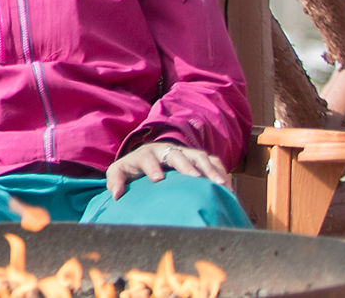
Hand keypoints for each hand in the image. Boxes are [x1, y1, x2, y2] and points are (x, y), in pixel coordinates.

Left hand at [105, 140, 228, 196]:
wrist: (149, 157)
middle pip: (177, 154)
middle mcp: (166, 150)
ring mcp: (184, 152)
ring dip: (210, 169)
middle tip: (195, 178)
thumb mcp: (120, 172)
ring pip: (199, 156)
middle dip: (186, 165)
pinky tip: (228, 187)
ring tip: (220, 184)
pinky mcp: (197, 158)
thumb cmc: (134, 168)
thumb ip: (116, 180)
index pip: (147, 158)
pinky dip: (220, 171)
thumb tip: (116, 194)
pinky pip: (212, 161)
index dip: (152, 167)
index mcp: (145, 154)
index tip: (158, 179)